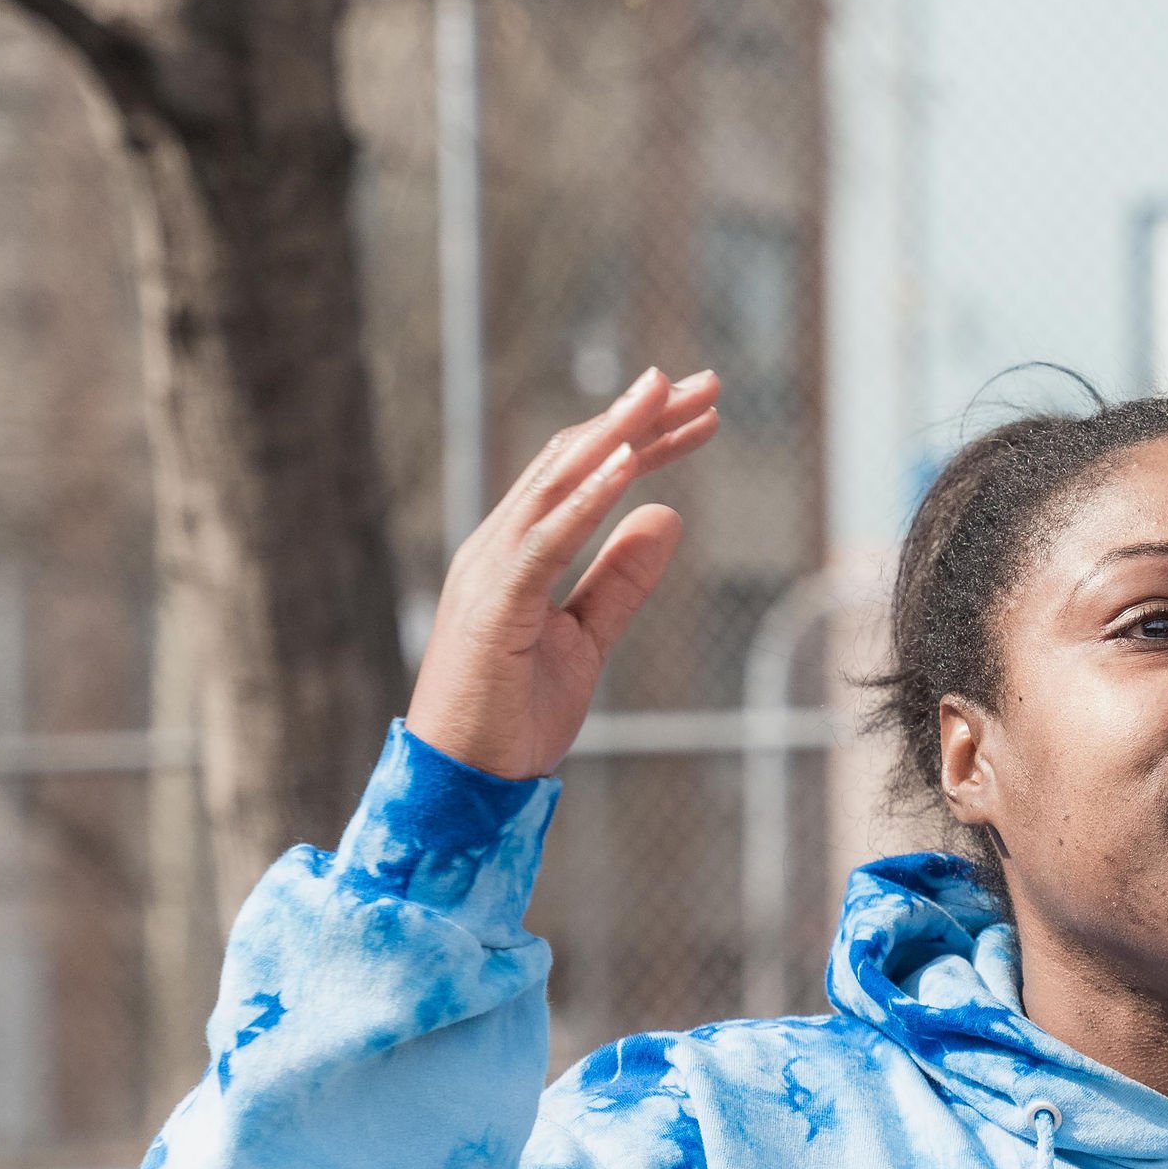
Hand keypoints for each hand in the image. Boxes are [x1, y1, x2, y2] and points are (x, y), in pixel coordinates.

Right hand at [406, 368, 720, 781]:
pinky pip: (545, 539)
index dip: (644, 439)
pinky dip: (585, 497)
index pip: (585, 474)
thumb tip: (666, 514)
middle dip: (642, 417)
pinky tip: (627, 462)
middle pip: (574, 460)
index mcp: (517, 552)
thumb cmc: (513, 717)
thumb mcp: (586, 638)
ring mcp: (490, 571)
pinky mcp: (495, 606)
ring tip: (666, 392)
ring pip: (557, 483)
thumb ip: (620, 578)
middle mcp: (498, 546)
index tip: (704, 414)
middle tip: (706, 383)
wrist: (461, 786)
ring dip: (616, 433)